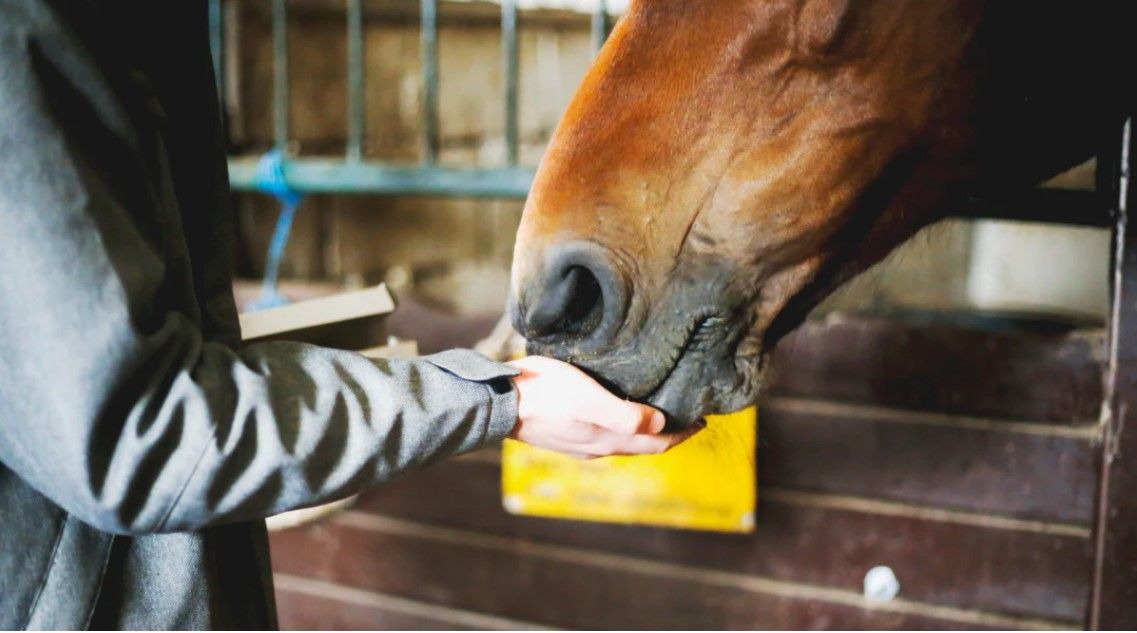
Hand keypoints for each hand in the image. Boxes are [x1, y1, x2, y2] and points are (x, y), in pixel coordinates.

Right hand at [508, 355, 698, 458]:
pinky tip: (621, 414)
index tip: (702, 420)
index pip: (657, 443)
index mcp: (609, 440)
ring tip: (660, 414)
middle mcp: (599, 447)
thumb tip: (660, 424)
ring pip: (625, 442)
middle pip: (644, 445)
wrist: (500, 403)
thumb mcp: (589, 398)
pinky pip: (606, 436)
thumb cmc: (545, 394)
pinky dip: (625, 429)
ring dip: (647, 433)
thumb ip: (625, 416)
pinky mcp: (566, 434)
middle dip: (669, 434)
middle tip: (688, 417)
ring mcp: (581, 444)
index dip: (682, 434)